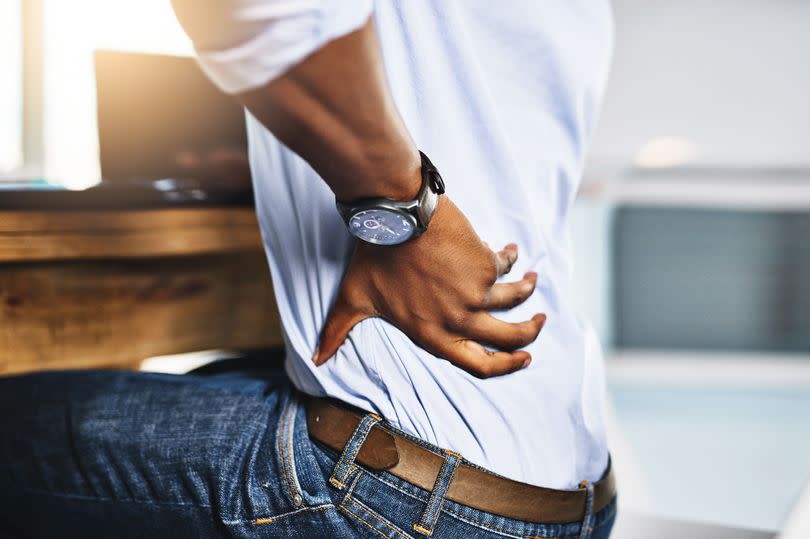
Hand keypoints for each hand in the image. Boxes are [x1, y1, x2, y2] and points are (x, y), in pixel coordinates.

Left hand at [313, 196, 546, 376]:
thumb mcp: (352, 300)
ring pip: (516, 301)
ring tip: (531, 280)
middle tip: (539, 324)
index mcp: (433, 337)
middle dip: (530, 334)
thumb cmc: (372, 257)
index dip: (507, 366)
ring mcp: (476, 295)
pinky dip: (512, 257)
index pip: (479, 366)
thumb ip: (337, 333)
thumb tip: (314, 361)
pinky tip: (511, 249)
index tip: (524, 359)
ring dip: (527, 291)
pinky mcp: (487, 265)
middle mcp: (459, 322)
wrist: (394, 216)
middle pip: (510, 339)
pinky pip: (507, 265)